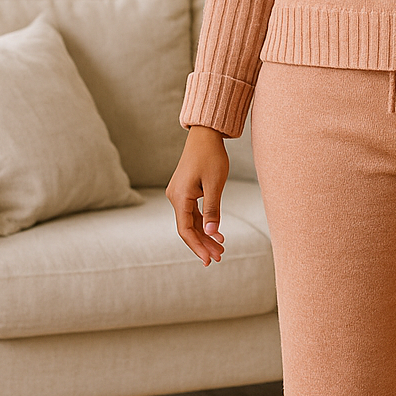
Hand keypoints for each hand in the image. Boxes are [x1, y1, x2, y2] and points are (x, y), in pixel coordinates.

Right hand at [166, 125, 228, 264]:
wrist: (205, 136)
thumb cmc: (211, 157)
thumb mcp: (215, 185)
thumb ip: (212, 210)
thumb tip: (211, 234)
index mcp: (180, 197)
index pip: (185, 230)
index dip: (197, 247)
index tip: (209, 260)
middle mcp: (175, 197)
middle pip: (187, 228)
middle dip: (203, 244)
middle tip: (220, 257)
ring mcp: (178, 194)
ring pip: (190, 222)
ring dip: (205, 235)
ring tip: (221, 248)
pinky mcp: (185, 191)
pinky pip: (192, 213)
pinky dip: (203, 223)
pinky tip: (216, 233)